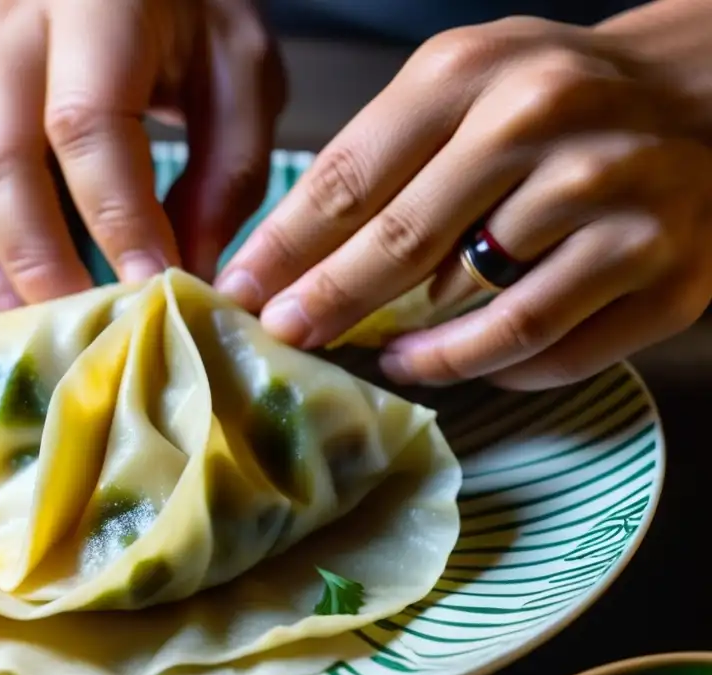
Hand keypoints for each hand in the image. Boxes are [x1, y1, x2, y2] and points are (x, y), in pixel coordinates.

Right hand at [0, 0, 284, 308]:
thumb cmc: (200, 18)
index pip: (86, 123)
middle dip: (41, 257)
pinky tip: (9, 285)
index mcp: (95, 1)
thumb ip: (227, 170)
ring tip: (39, 322)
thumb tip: (185, 273)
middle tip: (86, 324)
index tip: (149, 288)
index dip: (115, 217)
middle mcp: (12, 18)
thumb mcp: (244, 77)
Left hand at [216, 16, 711, 389]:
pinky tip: (451, 363)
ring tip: (380, 356)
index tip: (240, 293)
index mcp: (471, 74)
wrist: (704, 93)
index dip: (283, 250)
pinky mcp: (665, 273)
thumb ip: (379, 159)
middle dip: (328, 303)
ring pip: (483, 312)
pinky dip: (487, 368)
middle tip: (287, 338)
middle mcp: (544, 125)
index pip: (349, 179)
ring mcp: (614, 201)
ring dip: (417, 351)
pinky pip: (550, 349)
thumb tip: (293, 258)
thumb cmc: (556, 95)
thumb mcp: (460, 87)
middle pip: (403, 246)